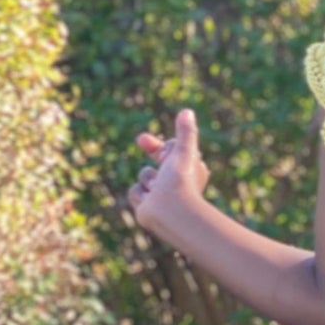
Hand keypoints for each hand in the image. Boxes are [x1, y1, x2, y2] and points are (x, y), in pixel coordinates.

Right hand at [129, 108, 210, 237]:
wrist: (170, 213)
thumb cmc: (180, 181)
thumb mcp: (182, 151)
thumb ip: (185, 132)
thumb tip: (187, 112)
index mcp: (189, 170)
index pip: (173, 151)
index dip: (161, 143)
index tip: (147, 137)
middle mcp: (176, 183)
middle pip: (158, 161)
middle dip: (151, 151)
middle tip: (141, 139)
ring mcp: (161, 195)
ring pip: (144, 175)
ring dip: (147, 178)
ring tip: (157, 188)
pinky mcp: (147, 208)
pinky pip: (134, 192)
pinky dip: (139, 194)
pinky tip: (147, 201)